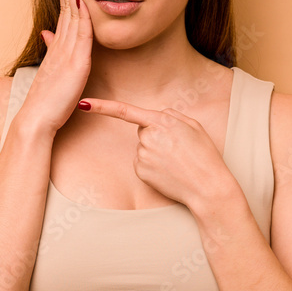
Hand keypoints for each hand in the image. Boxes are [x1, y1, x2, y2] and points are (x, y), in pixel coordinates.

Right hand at [18, 0, 93, 133]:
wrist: (36, 120)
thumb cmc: (46, 100)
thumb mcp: (50, 70)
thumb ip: (51, 50)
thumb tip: (48, 34)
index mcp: (57, 47)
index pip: (63, 12)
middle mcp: (60, 46)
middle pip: (65, 8)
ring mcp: (67, 54)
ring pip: (71, 17)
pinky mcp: (75, 65)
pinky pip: (80, 36)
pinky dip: (82, 17)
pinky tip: (82, 2)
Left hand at [77, 98, 233, 211]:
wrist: (207, 186)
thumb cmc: (204, 155)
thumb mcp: (193, 126)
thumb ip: (171, 115)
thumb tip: (153, 117)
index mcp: (161, 122)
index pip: (126, 111)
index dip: (102, 106)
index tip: (84, 103)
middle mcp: (148, 137)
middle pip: (143, 130)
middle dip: (156, 135)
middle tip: (178, 148)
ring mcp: (142, 155)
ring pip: (143, 147)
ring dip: (156, 151)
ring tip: (176, 161)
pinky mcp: (140, 171)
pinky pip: (142, 162)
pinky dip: (153, 165)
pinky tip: (168, 171)